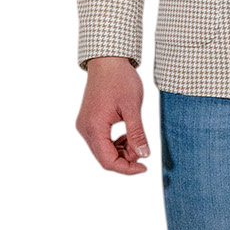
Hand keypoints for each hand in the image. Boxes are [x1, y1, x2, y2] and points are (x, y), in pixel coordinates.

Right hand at [77, 56, 151, 173]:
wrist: (108, 61)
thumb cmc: (120, 80)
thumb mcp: (132, 108)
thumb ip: (137, 134)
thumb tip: (144, 155)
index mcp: (94, 127)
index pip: (108, 161)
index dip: (127, 168)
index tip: (145, 167)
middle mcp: (85, 129)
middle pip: (104, 158)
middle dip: (126, 159)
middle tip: (142, 148)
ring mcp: (85, 125)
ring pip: (103, 151)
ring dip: (121, 151)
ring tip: (136, 139)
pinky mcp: (89, 121)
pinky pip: (101, 141)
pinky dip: (116, 143)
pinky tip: (127, 134)